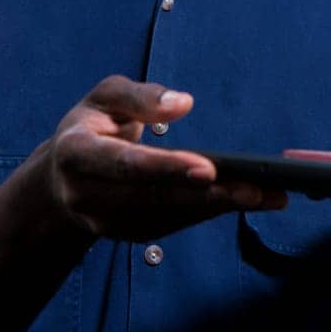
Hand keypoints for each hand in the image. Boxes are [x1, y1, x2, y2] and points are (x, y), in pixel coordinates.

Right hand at [43, 74, 285, 241]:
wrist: (62, 177)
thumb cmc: (92, 126)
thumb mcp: (106, 97)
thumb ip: (140, 96)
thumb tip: (182, 104)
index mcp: (76, 154)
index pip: (126, 164)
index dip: (167, 167)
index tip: (209, 167)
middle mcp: (87, 195)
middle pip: (155, 197)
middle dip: (209, 194)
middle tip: (257, 188)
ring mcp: (106, 222)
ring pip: (169, 216)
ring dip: (220, 207)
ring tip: (268, 196)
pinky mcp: (128, 234)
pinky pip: (174, 224)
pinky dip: (210, 212)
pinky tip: (246, 201)